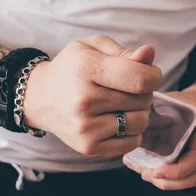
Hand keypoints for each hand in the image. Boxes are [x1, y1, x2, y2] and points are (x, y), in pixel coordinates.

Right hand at [23, 35, 162, 157]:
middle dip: (143, 93)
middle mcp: (83, 100)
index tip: (149, 74)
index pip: (141, 79)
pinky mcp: (88, 147)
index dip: (154, 76)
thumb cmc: (74, 68)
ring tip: (120, 105)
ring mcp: (85, 127)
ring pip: (141, 122)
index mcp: (86, 69)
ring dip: (138, 112)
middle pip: (143, 100)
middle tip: (125, 89)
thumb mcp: (94, 48)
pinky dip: (131, 132)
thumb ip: (124, 52)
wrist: (41, 98)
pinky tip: (115, 120)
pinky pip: (132, 142)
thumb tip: (149, 54)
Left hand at [123, 87, 195, 189]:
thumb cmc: (183, 100)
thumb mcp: (170, 100)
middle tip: (147, 175)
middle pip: (195, 175)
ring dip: (170, 184)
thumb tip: (132, 126)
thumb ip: (155, 112)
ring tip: (148, 176)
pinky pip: (191, 176)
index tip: (154, 171)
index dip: (175, 171)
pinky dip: (174, 180)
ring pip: (194, 179)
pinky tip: (155, 174)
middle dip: (170, 181)